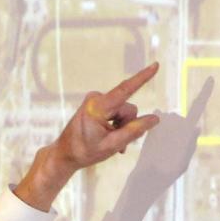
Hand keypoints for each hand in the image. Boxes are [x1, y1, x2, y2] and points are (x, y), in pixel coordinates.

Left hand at [14, 63, 160, 211]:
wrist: (65, 154)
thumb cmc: (84, 151)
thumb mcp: (112, 145)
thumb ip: (134, 131)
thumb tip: (153, 119)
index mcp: (98, 107)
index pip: (125, 90)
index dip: (142, 78)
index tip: (155, 66)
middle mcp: (96, 99)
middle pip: (127, 108)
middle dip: (127, 126)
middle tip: (118, 144)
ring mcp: (96, 101)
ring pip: (123, 112)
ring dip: (122, 128)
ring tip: (112, 143)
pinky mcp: (96, 105)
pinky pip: (116, 112)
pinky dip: (116, 126)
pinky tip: (110, 138)